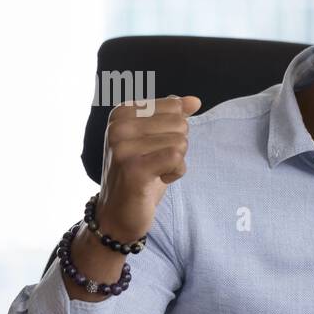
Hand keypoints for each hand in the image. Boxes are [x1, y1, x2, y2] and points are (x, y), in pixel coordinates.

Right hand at [98, 95, 200, 239]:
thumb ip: (173, 117)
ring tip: (154, 171)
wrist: (117, 212)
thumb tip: (196, 101)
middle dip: (177, 146)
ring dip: (176, 162)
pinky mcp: (133, 167)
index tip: (154, 147)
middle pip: (180, 123)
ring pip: (180, 141)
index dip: (174, 131)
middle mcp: (118, 125)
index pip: (174, 106)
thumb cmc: (140, 174)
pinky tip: (158, 180)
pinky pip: (176, 158)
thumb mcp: (155, 140)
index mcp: (122, 112)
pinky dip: (176, 172)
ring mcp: (123, 146)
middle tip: (155, 162)